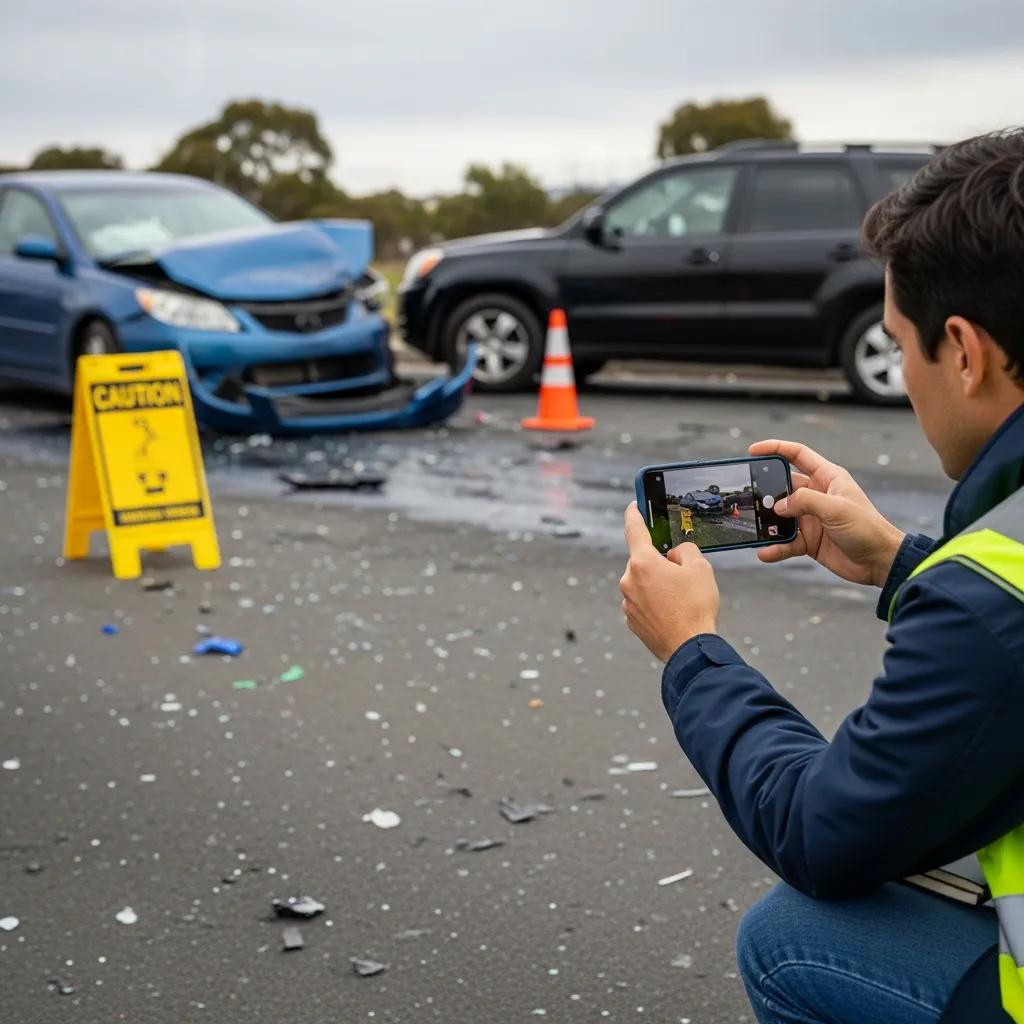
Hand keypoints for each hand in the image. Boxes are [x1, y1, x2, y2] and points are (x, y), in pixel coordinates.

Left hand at [620, 503, 719, 661]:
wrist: (690, 649)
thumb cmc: (695, 607)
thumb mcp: (700, 567)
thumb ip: (684, 551)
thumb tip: (674, 555)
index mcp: (642, 562)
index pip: (634, 529)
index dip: (634, 514)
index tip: (632, 506)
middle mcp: (629, 580)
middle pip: (644, 561)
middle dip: (661, 563)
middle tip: (683, 576)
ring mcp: (628, 602)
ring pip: (644, 583)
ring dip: (659, 585)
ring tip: (682, 600)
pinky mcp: (632, 620)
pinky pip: (644, 602)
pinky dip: (656, 603)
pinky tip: (674, 613)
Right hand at [748, 440, 905, 586]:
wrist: (880, 562)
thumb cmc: (867, 528)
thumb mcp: (836, 508)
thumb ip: (805, 502)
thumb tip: (778, 506)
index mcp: (827, 478)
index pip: (798, 455)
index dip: (776, 448)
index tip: (753, 451)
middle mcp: (817, 495)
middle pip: (783, 487)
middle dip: (765, 491)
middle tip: (748, 497)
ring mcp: (811, 518)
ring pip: (781, 516)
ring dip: (768, 523)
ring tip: (753, 527)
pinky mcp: (809, 540)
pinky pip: (785, 541)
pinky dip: (775, 547)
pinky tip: (765, 552)